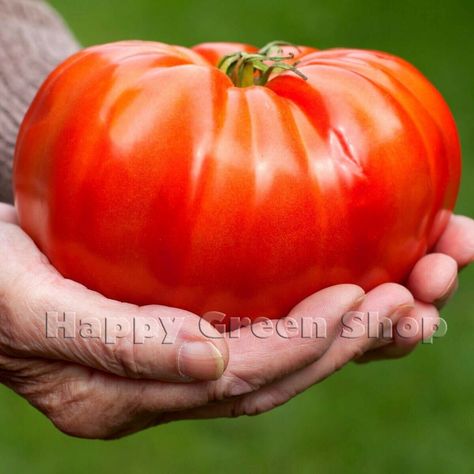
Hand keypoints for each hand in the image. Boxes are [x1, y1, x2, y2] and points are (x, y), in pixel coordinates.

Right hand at [1, 203, 471, 438]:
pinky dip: (316, 309)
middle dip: (349, 343)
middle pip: (274, 374)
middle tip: (414, 301)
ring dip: (352, 330)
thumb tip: (209, 360)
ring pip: (281, 353)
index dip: (302, 345)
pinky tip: (360, 286)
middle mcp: (163, 384)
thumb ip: (112, 341)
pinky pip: (263, 322)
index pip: (235, 382)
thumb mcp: (30, 303)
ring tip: (414, 299)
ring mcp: (178, 358)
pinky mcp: (185, 321)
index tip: (360, 303)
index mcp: (124, 393)